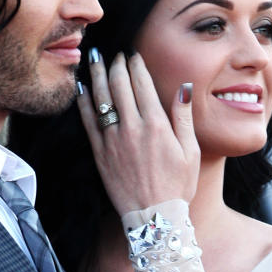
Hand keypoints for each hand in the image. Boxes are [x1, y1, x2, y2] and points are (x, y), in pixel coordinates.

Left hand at [76, 51, 199, 214]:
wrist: (154, 218)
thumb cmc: (177, 186)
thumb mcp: (190, 150)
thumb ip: (183, 117)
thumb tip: (183, 87)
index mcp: (156, 125)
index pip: (142, 84)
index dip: (135, 65)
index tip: (133, 55)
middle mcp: (132, 128)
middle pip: (119, 86)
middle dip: (115, 65)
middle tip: (114, 54)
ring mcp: (113, 140)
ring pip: (101, 99)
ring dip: (96, 76)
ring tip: (94, 59)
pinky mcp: (100, 153)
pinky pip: (88, 122)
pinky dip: (83, 102)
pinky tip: (81, 89)